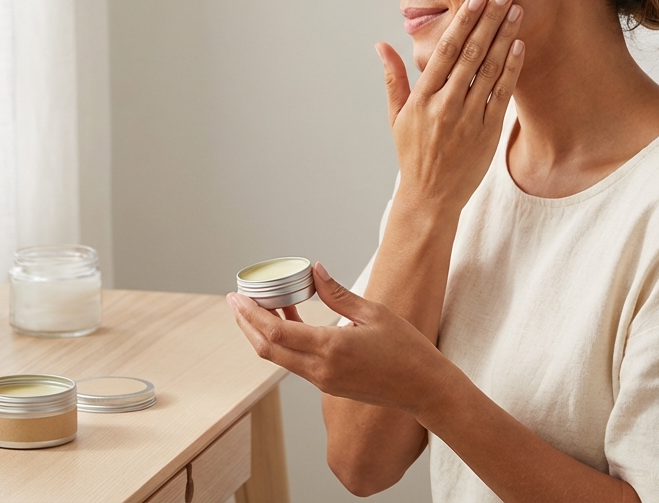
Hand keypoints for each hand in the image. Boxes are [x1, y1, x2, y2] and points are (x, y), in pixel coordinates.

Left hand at [227, 262, 454, 413]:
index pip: (276, 333)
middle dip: (246, 324)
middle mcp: (321, 370)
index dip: (250, 315)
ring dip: (263, 333)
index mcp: (331, 349)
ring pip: (279, 358)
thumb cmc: (406, 349)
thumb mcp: (373, 313)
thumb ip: (338, 293)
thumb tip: (315, 270)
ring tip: (258, 306)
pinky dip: (284, 342)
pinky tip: (288, 319)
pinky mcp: (328, 386)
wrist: (423, 388)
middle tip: (236, 300)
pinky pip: (295, 362)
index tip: (236, 296)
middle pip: (267, 349)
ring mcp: (323, 381)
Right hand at [378, 0, 523, 213]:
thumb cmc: (412, 153)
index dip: (462, 22)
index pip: (444, 51)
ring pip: (489, 70)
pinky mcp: (488, 132)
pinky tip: (519, 45)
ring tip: (515, 10)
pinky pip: (502, 94)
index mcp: (422, 99)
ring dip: (504, 37)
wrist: (431, 196)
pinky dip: (511, 68)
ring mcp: (469, 119)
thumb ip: (393, 78)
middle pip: (470, 54)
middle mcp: (445, 105)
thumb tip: (381, 45)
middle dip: (488, 20)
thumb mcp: (395, 116)